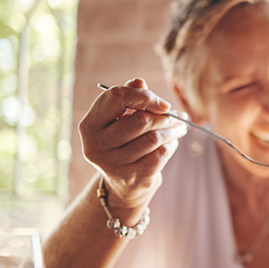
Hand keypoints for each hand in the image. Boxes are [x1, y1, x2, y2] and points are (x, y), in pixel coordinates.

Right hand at [79, 78, 186, 208]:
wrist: (122, 185)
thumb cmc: (123, 143)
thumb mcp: (120, 120)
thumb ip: (128, 98)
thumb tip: (139, 82)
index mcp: (89, 125)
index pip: (116, 97)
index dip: (144, 96)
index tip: (162, 103)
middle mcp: (96, 145)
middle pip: (140, 120)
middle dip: (164, 117)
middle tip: (177, 117)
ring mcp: (113, 164)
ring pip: (154, 138)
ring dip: (172, 130)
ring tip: (179, 128)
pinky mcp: (132, 177)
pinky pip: (161, 154)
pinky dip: (171, 145)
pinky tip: (172, 142)